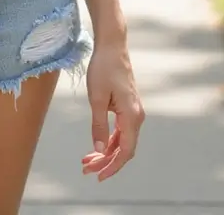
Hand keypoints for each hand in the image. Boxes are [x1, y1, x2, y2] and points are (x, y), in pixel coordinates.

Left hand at [81, 40, 144, 181]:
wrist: (112, 47)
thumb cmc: (103, 68)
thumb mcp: (97, 98)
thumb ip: (98, 125)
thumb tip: (99, 150)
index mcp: (132, 116)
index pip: (125, 151)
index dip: (113, 166)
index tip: (98, 176)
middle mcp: (137, 116)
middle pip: (124, 149)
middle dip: (106, 162)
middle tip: (86, 169)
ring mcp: (133, 112)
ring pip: (122, 141)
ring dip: (106, 152)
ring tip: (87, 161)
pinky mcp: (128, 107)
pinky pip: (121, 131)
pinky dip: (109, 140)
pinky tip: (97, 146)